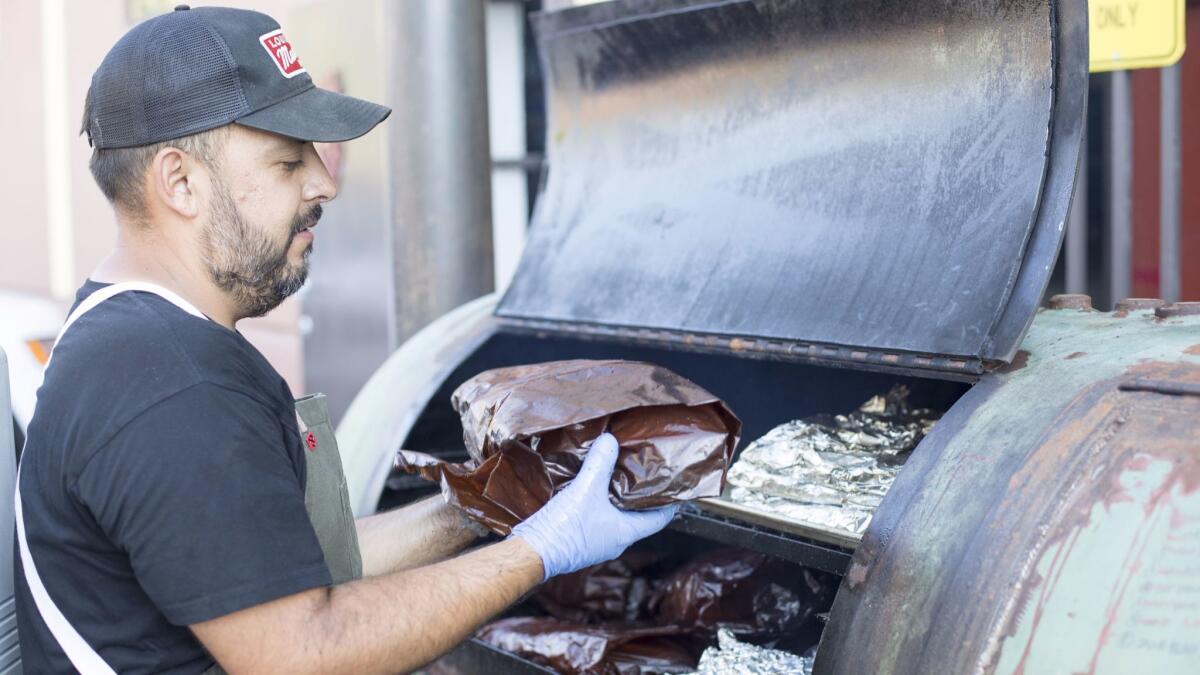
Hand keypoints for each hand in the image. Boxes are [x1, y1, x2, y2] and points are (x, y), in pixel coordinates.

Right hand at [510, 433, 678, 579]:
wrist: (532, 552)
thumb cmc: (564, 528)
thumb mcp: (585, 489)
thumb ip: (600, 464)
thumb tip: (610, 440)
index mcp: (625, 533)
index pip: (659, 519)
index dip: (670, 504)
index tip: (676, 489)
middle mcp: (615, 541)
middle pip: (638, 518)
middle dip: (642, 498)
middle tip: (644, 474)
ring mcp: (597, 543)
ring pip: (616, 519)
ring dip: (619, 501)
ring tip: (618, 477)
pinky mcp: (580, 541)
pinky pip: (598, 521)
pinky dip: (600, 506)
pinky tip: (591, 490)